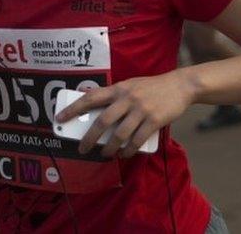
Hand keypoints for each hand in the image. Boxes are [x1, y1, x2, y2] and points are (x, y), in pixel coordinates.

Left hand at [55, 71, 194, 158]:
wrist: (180, 85)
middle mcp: (127, 98)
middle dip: (89, 138)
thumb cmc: (151, 87)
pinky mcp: (154, 120)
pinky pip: (137, 140)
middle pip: (102, 121)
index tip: (60, 119)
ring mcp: (141, 110)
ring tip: (105, 154)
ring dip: (110, 148)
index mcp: (118, 88)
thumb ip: (113, 94)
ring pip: (119, 134)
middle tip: (82, 148)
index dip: (73, 109)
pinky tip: (125, 154)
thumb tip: (89, 98)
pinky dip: (129, 150)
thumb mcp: (129, 85)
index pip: (90, 98)